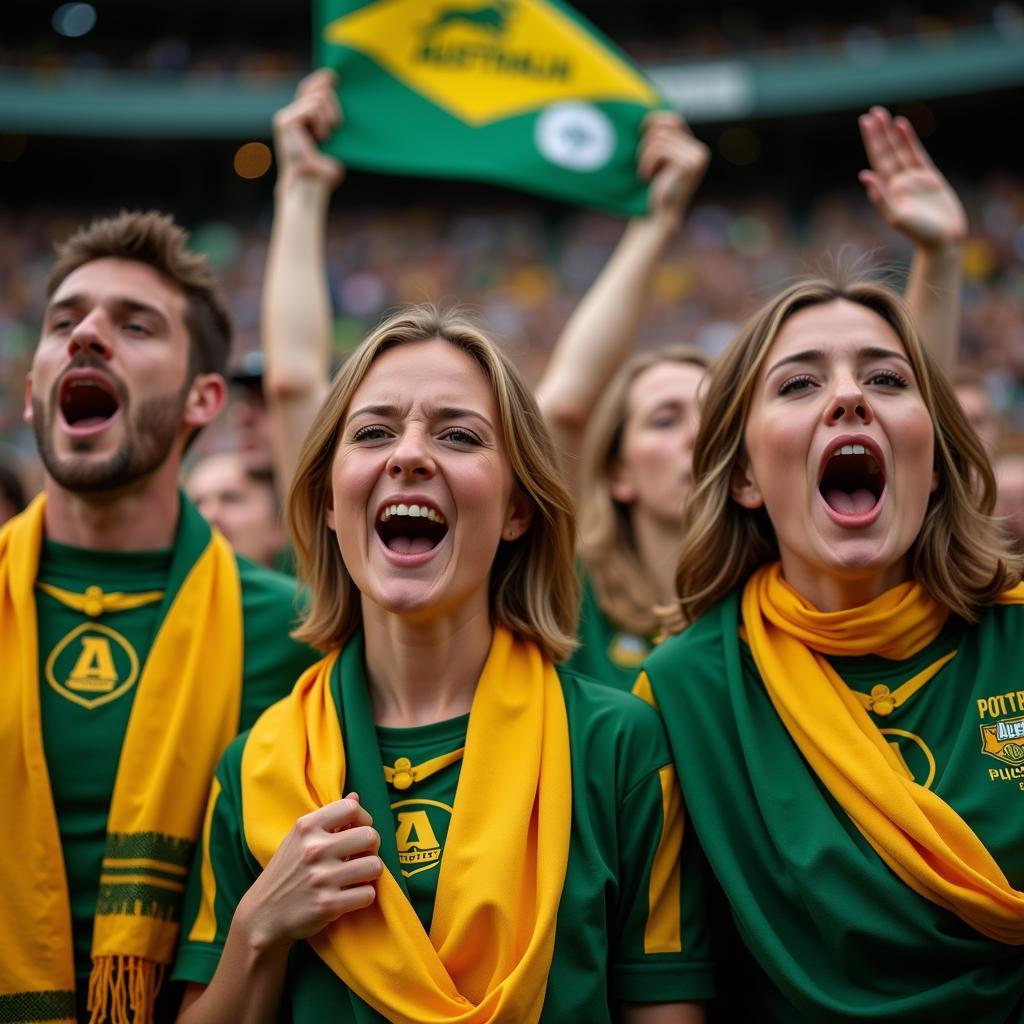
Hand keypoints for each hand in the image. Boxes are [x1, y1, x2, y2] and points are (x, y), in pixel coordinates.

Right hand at [235, 794, 381, 950]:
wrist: (262, 916)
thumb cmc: (285, 873)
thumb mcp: (299, 839)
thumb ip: (328, 819)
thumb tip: (355, 796)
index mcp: (307, 827)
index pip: (352, 808)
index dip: (364, 819)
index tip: (358, 831)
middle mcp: (315, 849)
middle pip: (370, 836)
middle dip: (371, 848)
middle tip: (360, 857)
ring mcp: (322, 877)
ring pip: (375, 866)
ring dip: (370, 874)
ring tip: (356, 876)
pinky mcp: (328, 904)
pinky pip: (368, 894)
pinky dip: (363, 896)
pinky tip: (350, 896)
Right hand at [272, 69, 344, 189]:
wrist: (311, 186)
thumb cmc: (324, 172)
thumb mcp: (336, 145)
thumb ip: (334, 123)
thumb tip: (339, 101)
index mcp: (302, 120)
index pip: (311, 88)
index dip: (322, 79)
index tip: (335, 77)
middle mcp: (292, 116)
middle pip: (314, 87)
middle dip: (332, 100)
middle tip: (337, 124)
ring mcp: (287, 117)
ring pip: (317, 96)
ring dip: (329, 114)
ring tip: (327, 134)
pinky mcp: (285, 121)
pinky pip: (311, 106)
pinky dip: (321, 119)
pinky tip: (320, 135)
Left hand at [638, 112, 709, 226]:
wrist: (655, 217)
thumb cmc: (650, 189)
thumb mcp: (654, 158)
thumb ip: (658, 137)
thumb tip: (647, 114)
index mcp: (693, 148)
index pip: (672, 119)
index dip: (652, 122)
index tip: (638, 135)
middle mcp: (700, 151)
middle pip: (665, 125)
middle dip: (647, 142)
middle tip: (643, 165)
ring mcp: (698, 157)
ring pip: (659, 137)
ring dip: (645, 156)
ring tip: (645, 174)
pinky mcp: (691, 163)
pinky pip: (660, 148)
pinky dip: (647, 162)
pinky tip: (648, 178)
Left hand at [858, 106, 965, 249]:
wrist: (943, 239)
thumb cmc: (919, 233)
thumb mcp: (896, 217)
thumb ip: (881, 197)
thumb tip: (864, 175)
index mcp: (888, 190)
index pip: (877, 159)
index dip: (872, 141)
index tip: (865, 123)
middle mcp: (898, 181)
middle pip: (886, 151)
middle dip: (879, 133)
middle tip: (872, 112)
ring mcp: (914, 178)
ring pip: (901, 150)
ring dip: (893, 133)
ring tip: (885, 116)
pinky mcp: (930, 177)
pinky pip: (917, 154)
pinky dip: (910, 140)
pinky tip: (904, 127)